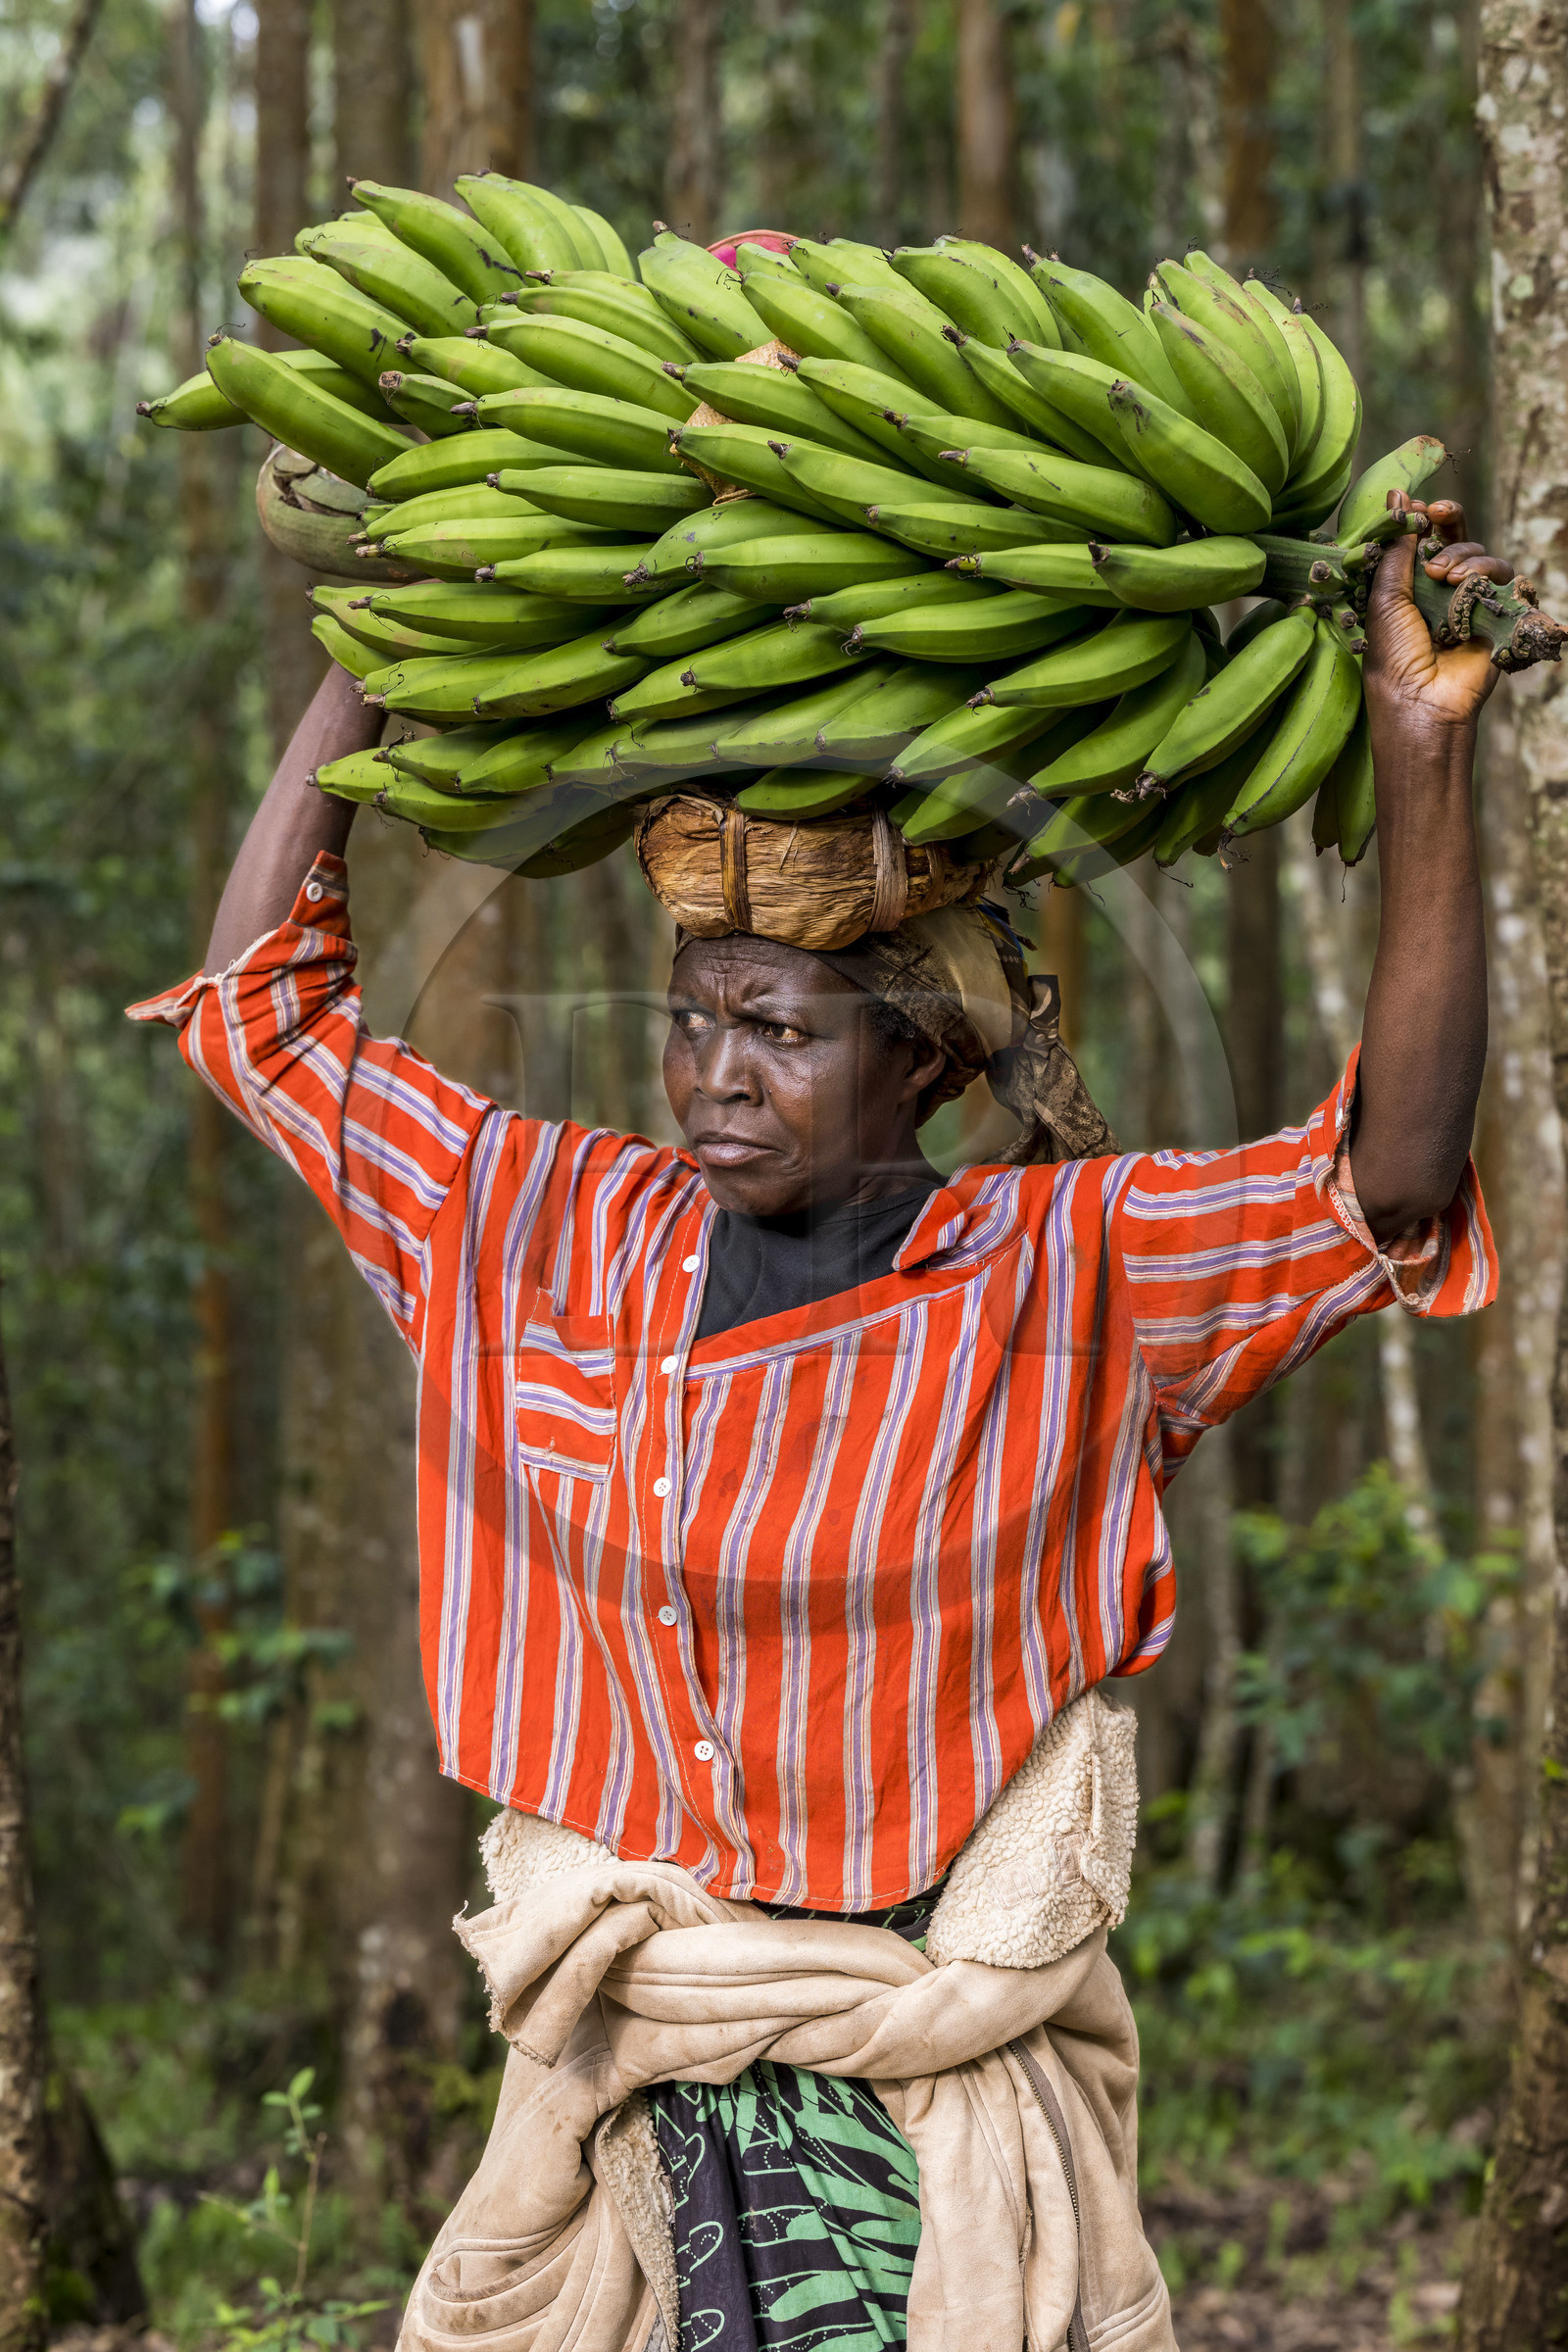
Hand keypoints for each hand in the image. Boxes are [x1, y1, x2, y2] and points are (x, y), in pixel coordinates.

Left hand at [1364, 494, 1513, 739]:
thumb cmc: (1394, 657)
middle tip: (1436, 516)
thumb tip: (1397, 498)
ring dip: (1462, 556)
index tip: (1417, 506)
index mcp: (1408, 587)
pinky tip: (1465, 587)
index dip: (1423, 519)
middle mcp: (1440, 592)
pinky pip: (1503, 578)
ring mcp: (1471, 602)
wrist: (1424, 702)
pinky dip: (1485, 574)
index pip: (1422, 541)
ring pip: (1480, 556)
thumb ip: (1395, 551)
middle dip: (1449, 521)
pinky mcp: (1497, 614)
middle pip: (1456, 539)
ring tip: (1443, 577)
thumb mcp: (1384, 599)